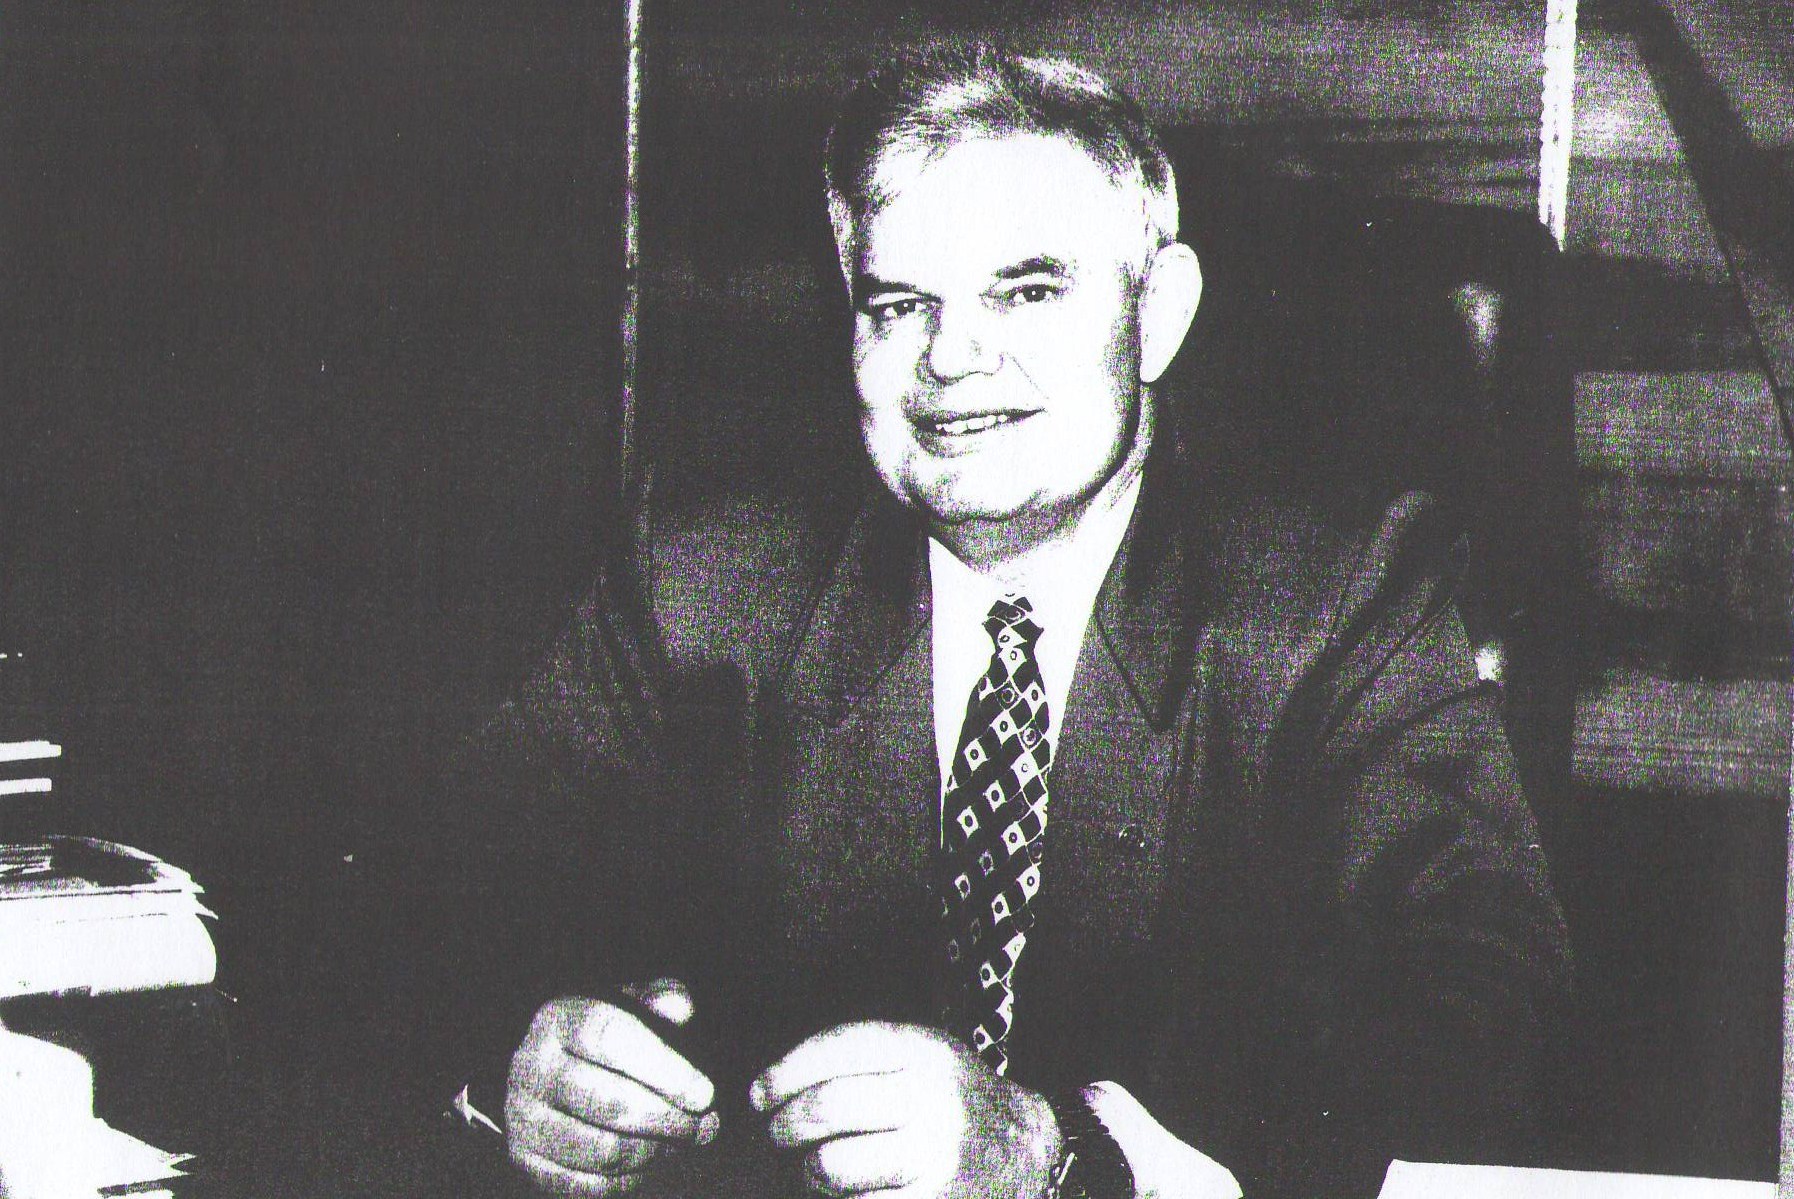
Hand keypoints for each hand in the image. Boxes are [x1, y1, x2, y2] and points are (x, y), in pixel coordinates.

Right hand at [506, 979, 718, 1195]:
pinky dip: (631, 1179)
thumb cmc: (603, 1037)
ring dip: (656, 1152)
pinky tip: (653, 1159)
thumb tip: (680, 1006)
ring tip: (683, 1141)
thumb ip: (658, 1000)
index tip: (705, 1094)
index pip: (611, 1038)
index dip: (664, 1068)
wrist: (547, 1073)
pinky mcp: (528, 1161)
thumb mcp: (628, 1005)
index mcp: (558, 1019)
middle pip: (610, 1103)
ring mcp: (524, 1119)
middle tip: (705, 1126)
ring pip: (603, 1151)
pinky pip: (588, 1186)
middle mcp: (531, 1068)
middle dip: (669, 1120)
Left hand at [750, 1022, 1059, 1197]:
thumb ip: (861, 1058)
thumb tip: (770, 1090)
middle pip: (827, 1107)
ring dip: (808, 1169)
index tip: (760, 1093)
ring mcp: (935, 1157)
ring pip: (832, 1165)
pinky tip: (847, 1192)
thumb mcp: (923, 1056)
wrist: (1024, 1154)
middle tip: (776, 1133)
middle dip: (785, 1124)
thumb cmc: (950, 1102)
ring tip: (814, 1166)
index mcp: (927, 1052)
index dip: (786, 1072)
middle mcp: (933, 1100)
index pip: (839, 1048)